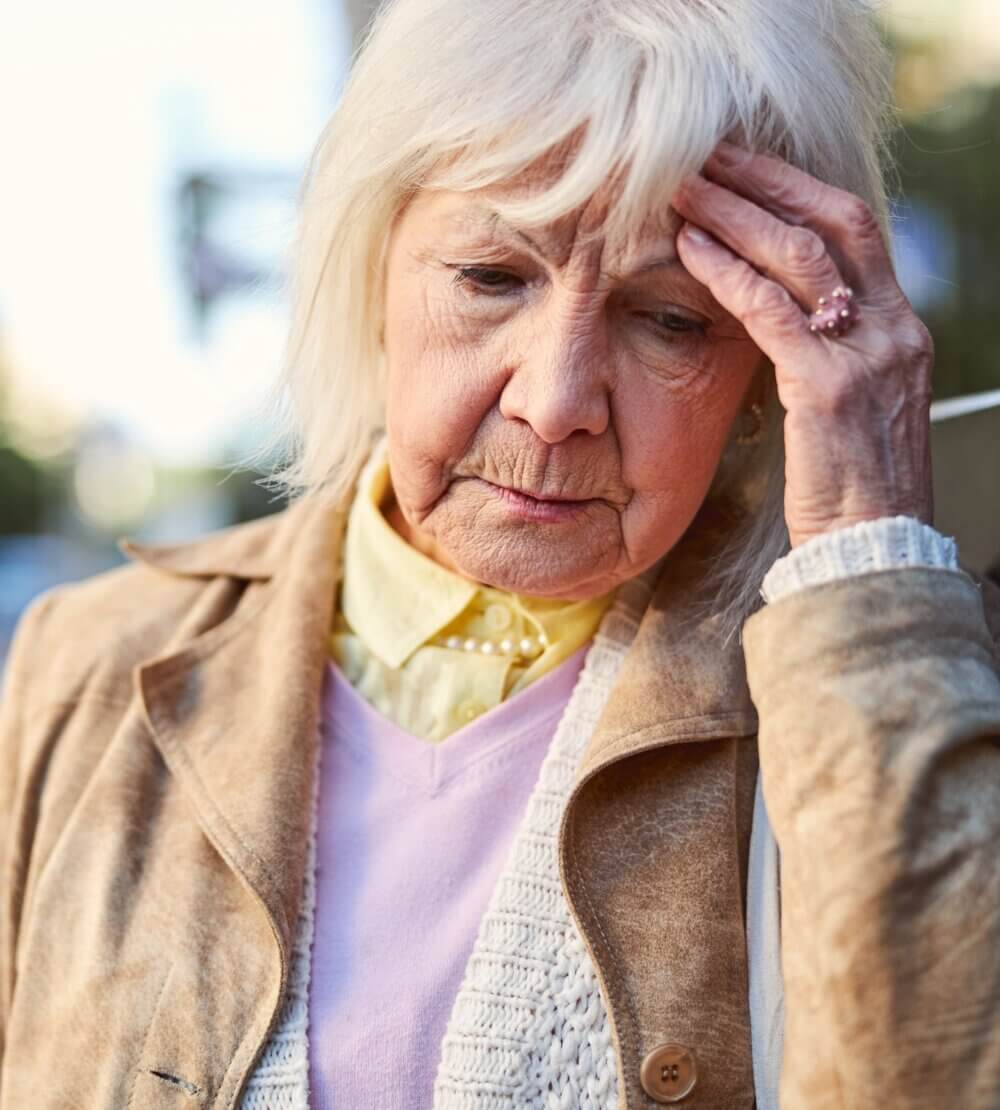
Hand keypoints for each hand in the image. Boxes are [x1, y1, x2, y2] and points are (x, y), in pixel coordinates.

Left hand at [672, 141, 933, 548]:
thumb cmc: (850, 484)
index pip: (855, 229)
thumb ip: (827, 352)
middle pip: (831, 222)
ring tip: (686, 191)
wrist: (871, 545)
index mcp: (900, 328)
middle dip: (766, 181)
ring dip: (736, 215)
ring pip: (799, 256)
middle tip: (708, 156)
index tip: (746, 166)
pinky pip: (771, 312)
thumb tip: (778, 314)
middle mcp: (893, 328)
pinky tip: (692, 251)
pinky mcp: (828, 388)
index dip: (797, 188)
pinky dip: (727, 275)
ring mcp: (867, 355)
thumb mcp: (851, 403)